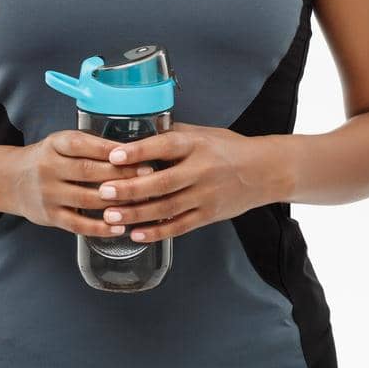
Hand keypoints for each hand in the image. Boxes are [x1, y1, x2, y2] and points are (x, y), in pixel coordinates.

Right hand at [0, 130, 160, 238]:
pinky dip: (100, 227)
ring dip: (117, 202)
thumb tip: (134, 150)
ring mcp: (48, 194)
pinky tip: (120, 226)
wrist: (10, 180)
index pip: (85, 144)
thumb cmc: (48, 159)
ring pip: (87, 199)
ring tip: (142, 202)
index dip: (113, 151)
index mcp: (56, 144)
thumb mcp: (63, 142)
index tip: (140, 155)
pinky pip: (78, 224)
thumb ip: (91, 145)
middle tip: (149, 177)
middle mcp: (49, 167)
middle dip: (122, 175)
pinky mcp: (50, 216)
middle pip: (89, 172)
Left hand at [91, 122, 281, 243]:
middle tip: (103, 192)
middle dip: (130, 189)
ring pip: (166, 208)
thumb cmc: (228, 149)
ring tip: (110, 216)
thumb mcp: (202, 133)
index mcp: (197, 145)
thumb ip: (172, 135)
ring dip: (136, 214)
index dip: (139, 151)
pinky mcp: (208, 215)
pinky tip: (136, 234)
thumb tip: (138, 133)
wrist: (264, 171)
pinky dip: (157, 232)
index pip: (165, 146)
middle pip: (162, 182)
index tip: (115, 155)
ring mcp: (205, 195)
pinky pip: (179, 226)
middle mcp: (201, 170)